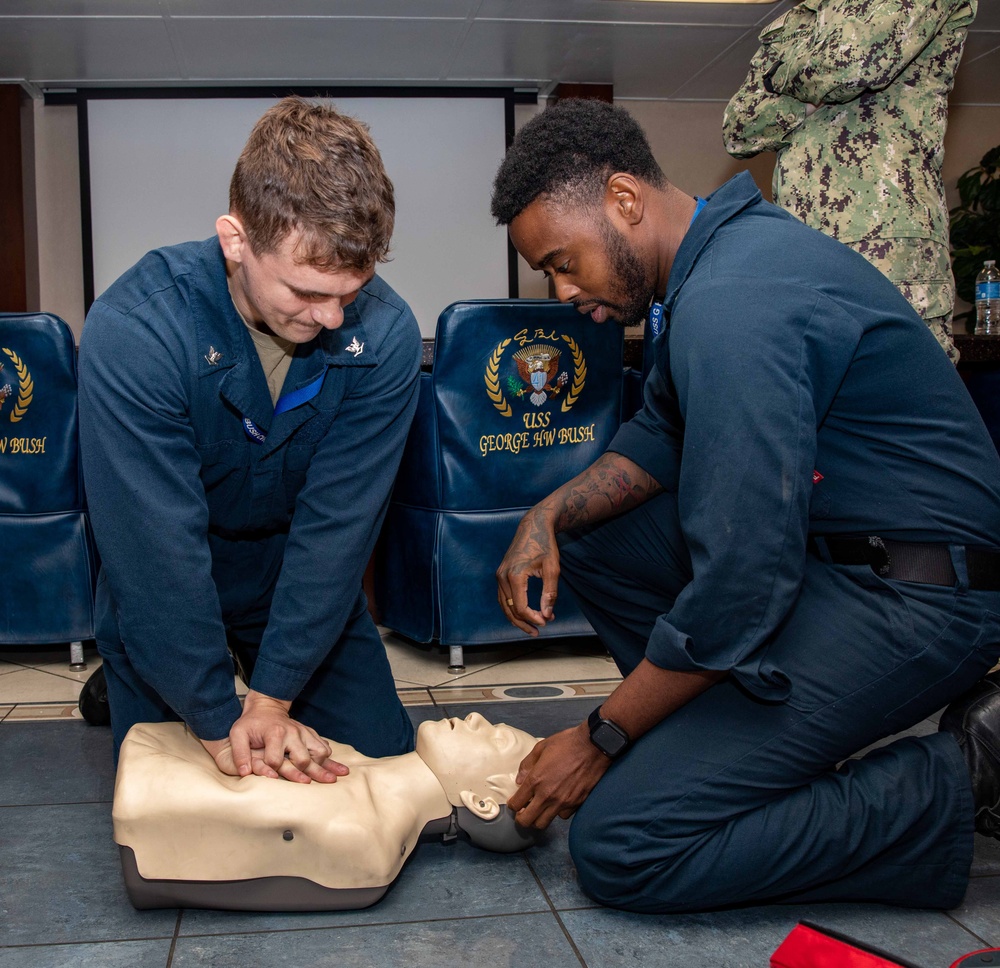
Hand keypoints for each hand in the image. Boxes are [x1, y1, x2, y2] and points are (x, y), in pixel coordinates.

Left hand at [200, 691, 348, 783]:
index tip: (270, 777)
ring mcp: (304, 733)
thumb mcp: (238, 733)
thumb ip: (239, 753)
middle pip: (303, 759)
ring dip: (323, 766)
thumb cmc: (251, 723)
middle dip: (306, 773)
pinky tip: (336, 768)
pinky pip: (324, 746)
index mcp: (275, 733)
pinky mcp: (310, 733)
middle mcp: (293, 733)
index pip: (276, 760)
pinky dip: (329, 758)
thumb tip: (244, 773)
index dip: (272, 771)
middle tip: (311, 786)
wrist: (266, 707)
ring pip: (320, 752)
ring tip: (332, 779)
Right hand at [496, 505, 559, 634]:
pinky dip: (512, 607)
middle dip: (524, 622)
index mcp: (515, 576)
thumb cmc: (545, 545)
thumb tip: (547, 615)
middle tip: (538, 631)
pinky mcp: (500, 573)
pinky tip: (524, 613)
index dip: (533, 618)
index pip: (521, 607)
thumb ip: (550, 593)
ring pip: (504, 605)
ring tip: (531, 627)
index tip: (547, 621)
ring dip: (516, 618)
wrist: (533, 525)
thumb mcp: (552, 569)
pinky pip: (503, 597)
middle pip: (510, 609)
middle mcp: (502, 577)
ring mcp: (499, 575)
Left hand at [506, 723, 611, 828]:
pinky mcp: (576, 804)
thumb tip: (519, 780)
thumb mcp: (541, 747)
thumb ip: (527, 764)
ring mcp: (562, 802)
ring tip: (539, 809)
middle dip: (521, 818)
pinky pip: (562, 816)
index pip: (516, 804)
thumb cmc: (567, 743)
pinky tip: (558, 802)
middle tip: (523, 811)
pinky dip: (558, 812)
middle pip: (527, 821)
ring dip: (538, 818)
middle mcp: (547, 795)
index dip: (512, 805)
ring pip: (543, 824)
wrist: (594, 746)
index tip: (515, 802)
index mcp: (536, 780)